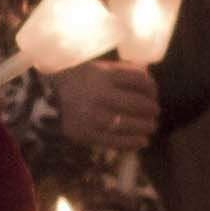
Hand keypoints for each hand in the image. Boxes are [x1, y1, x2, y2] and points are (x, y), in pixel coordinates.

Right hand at [46, 58, 162, 156]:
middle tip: (155, 112)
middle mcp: (100, 95)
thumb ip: (126, 70)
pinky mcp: (87, 134)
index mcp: (105, 75)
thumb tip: (150, 76)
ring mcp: (94, 117)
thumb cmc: (84, 79)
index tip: (154, 94)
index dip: (152, 88)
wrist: (54, 93)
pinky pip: (117, 142)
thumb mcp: (103, 68)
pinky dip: (133, 142)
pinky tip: (142, 141)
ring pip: (130, 124)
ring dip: (146, 126)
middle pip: (139, 104)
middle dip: (152, 109)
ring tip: (150, 126)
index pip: (140, 81)